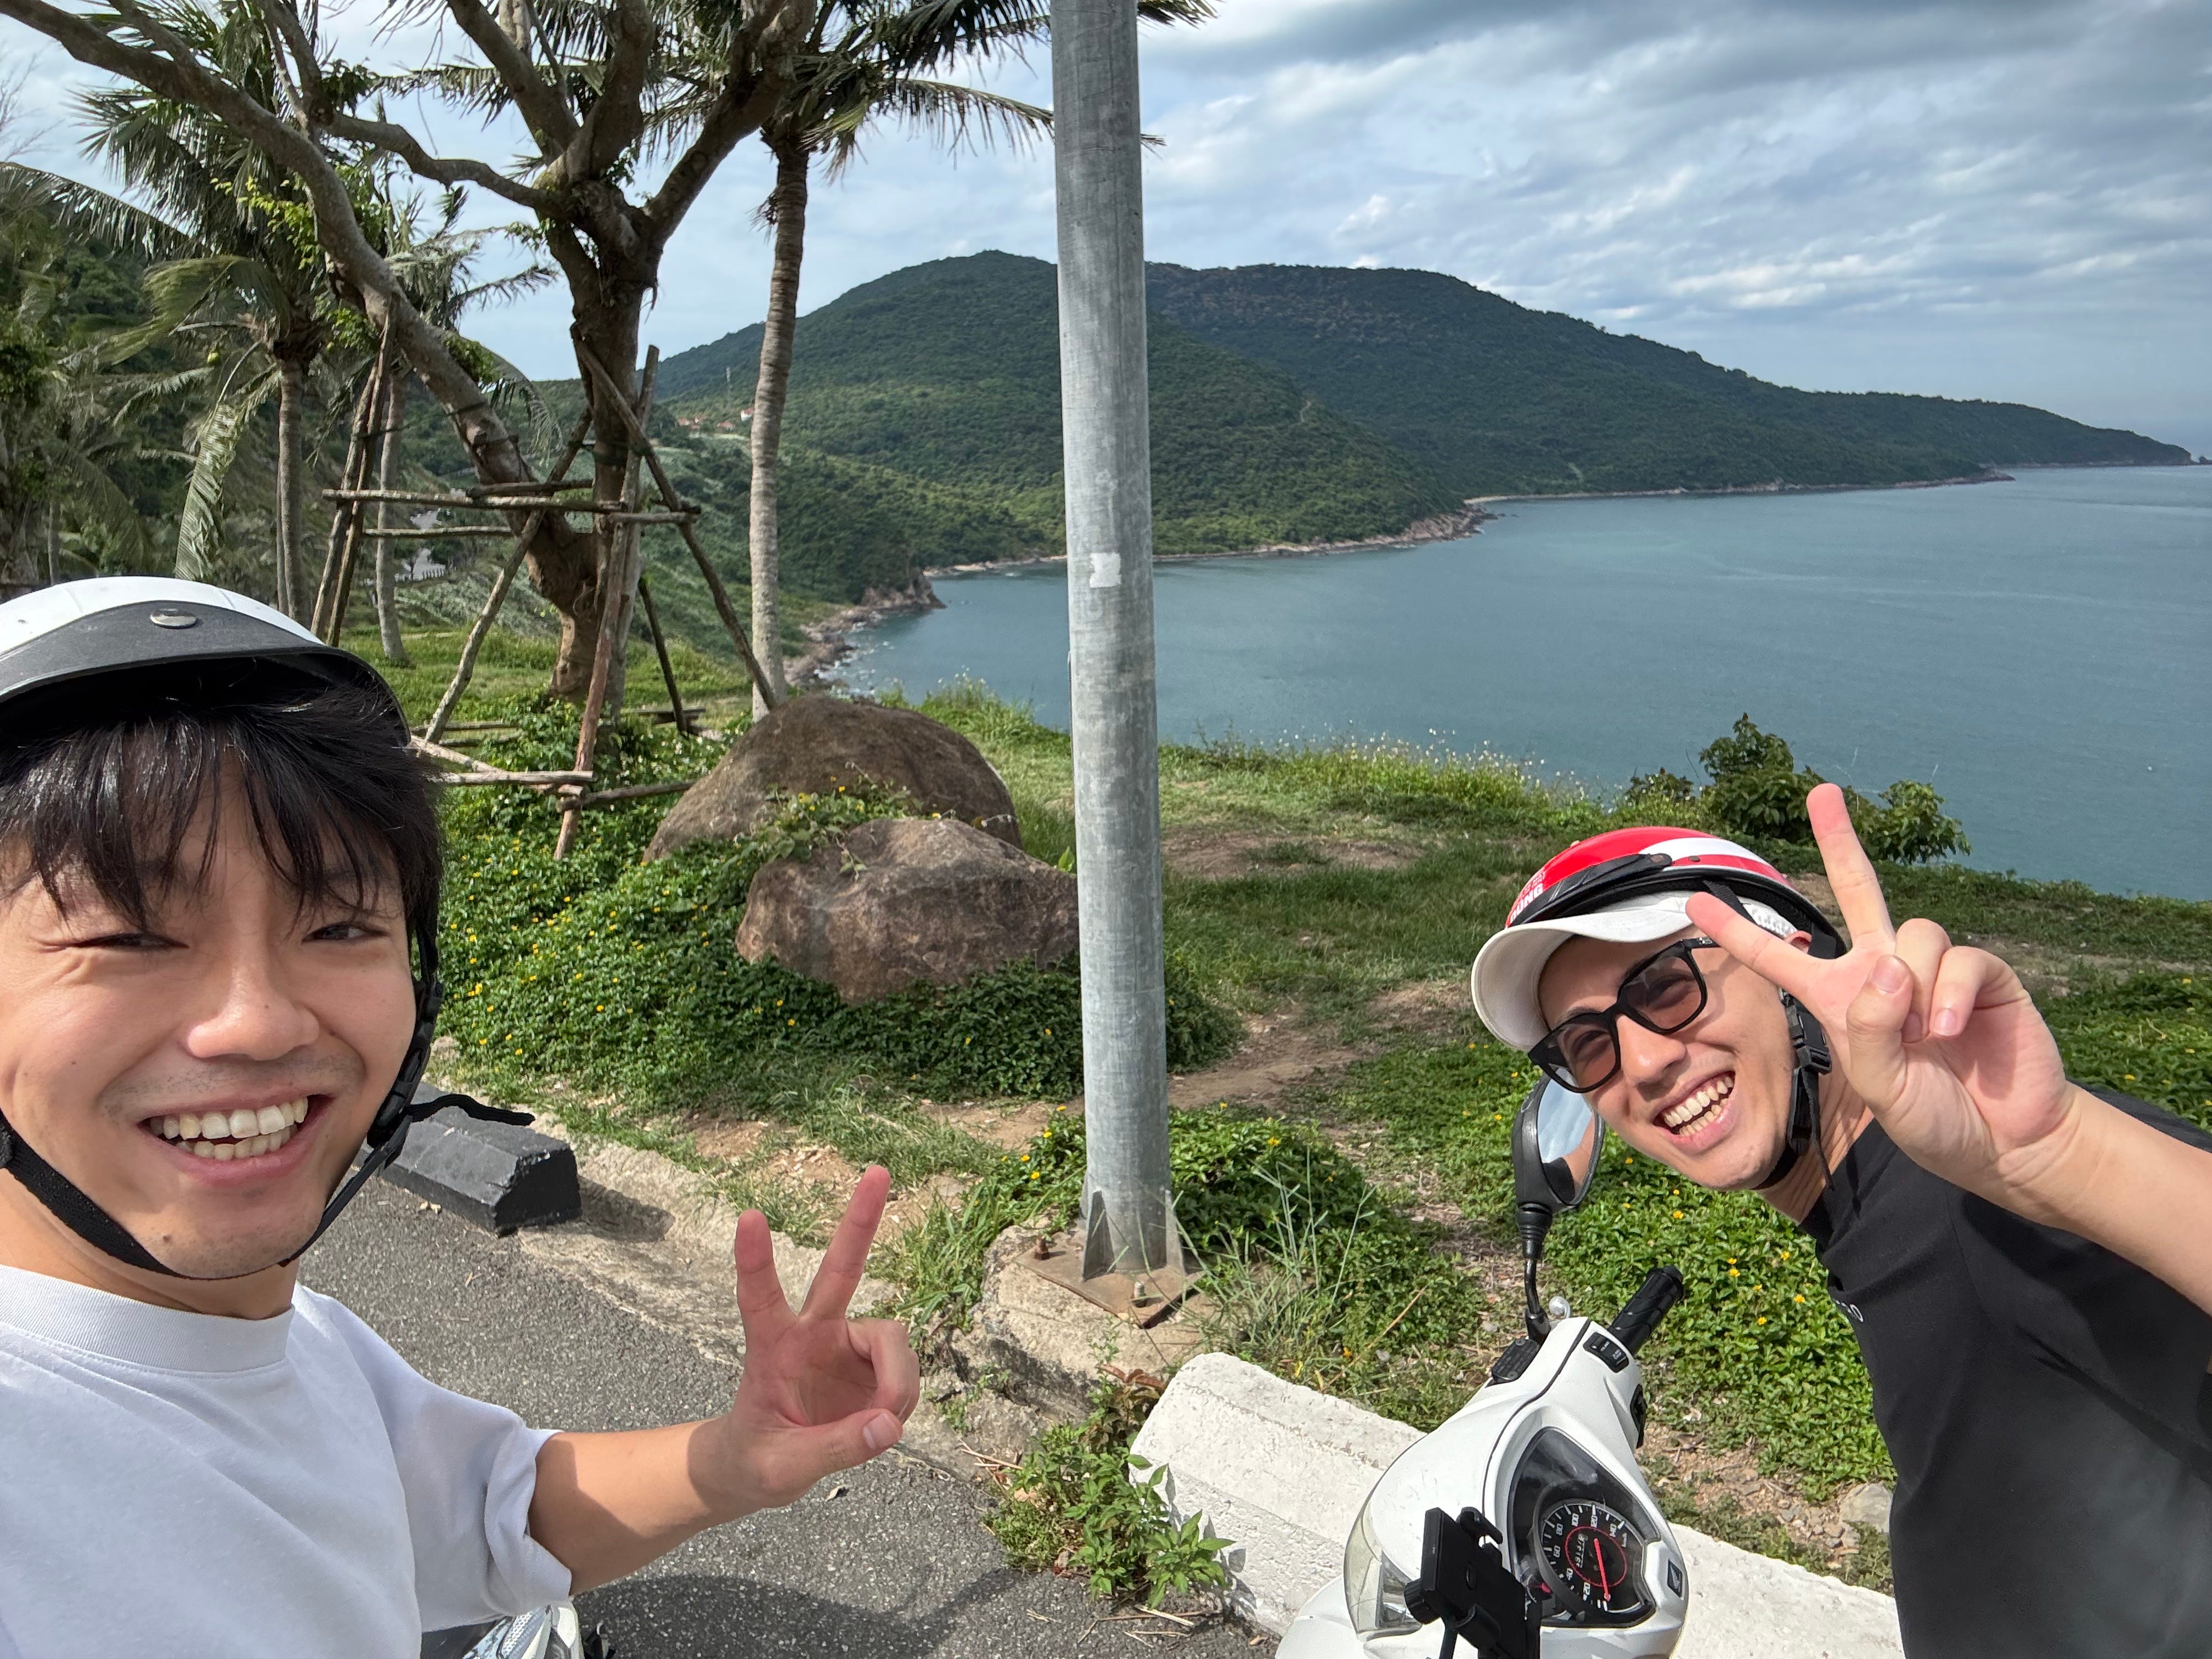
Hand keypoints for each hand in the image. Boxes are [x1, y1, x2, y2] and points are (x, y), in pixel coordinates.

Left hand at [700, 1166, 920, 1514]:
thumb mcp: (783, 1470)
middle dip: (860, 1222)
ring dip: (898, 1382)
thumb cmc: (756, 1461)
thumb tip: (889, 1425)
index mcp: (771, 1349)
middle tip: (878, 1171)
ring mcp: (845, 1345)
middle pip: (840, 1269)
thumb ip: (835, 1448)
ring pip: (893, 1339)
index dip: (755, 1260)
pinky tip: (882, 1424)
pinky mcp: (871, 1364)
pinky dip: (902, 1399)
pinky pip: (905, 1372)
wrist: (761, 1469)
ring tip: (881, 1426)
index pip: (758, 1298)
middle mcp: (811, 1334)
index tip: (749, 1216)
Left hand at [1683, 784, 2082, 1212]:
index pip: (1780, 959)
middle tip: (1821, 793)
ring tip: (1929, 1038)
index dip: (1739, 932)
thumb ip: (1870, 1031)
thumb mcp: (1881, 1089)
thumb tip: (1888, 962)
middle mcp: (1883, 973)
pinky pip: (1960, 958)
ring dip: (1916, 988)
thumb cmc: (1935, 1120)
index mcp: (1841, 1001)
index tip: (1695, 903)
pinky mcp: (1984, 976)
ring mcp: (1933, 971)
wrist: (2008, 1142)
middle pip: (1858, 891)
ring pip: (1911, 935)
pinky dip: (1952, 994)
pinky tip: (1951, 1030)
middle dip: (1840, 840)